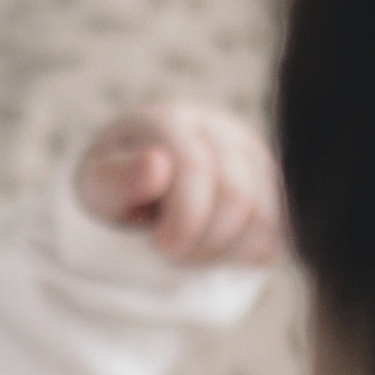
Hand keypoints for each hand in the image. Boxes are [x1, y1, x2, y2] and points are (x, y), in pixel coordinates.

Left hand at [75, 102, 286, 266]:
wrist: (139, 192)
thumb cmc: (116, 190)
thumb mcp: (97, 187)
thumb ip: (118, 179)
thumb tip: (156, 165)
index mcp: (170, 121)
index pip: (195, 166)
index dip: (185, 217)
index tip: (164, 248)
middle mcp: (219, 129)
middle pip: (235, 194)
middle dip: (201, 238)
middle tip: (171, 251)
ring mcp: (253, 157)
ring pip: (262, 216)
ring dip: (221, 249)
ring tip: (188, 247)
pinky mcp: (274, 188)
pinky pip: (277, 232)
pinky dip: (243, 252)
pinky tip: (211, 245)